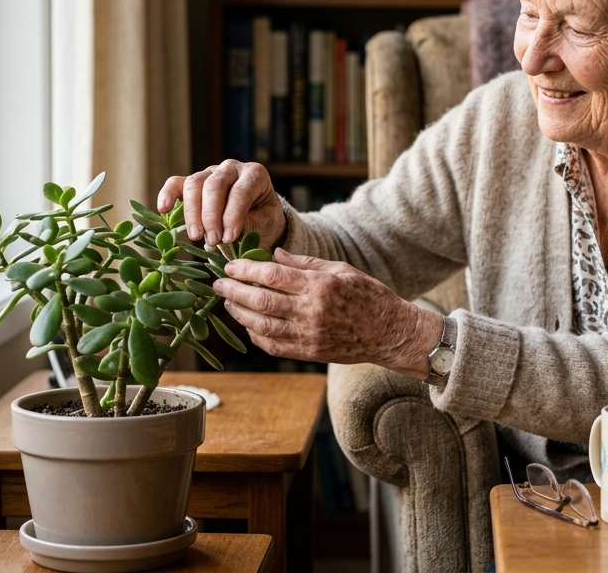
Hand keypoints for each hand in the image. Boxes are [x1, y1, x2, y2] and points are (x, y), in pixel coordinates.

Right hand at [158, 160, 284, 247]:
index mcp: (255, 175)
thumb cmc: (263, 220)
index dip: (232, 215)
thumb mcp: (265, 224)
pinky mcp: (193, 183)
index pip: (240, 191)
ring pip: (194, 184)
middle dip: (211, 215)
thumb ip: (248, 225)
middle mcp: (231, 169)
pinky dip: (168, 194)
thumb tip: (226, 232)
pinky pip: (176, 183)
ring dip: (193, 212)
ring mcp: (210, 173)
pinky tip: (163, 209)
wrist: (259, 219)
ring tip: (196, 236)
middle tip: (212, 240)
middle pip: (214, 185)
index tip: (229, 238)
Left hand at [213, 249, 442, 377]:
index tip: (230, 265)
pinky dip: (255, 334)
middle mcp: (312, 312)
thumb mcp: (340, 269)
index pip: (273, 277)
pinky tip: (247, 323)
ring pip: (262, 326)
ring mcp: (309, 336)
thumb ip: (304, 263)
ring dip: (239, 313)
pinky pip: (273, 345)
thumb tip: (273, 255)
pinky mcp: (309, 353)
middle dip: (234, 291)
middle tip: (218, 283)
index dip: (246, 270)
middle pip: (261, 301)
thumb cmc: (368, 296)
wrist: (389, 333)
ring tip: (228, 302)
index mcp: (320, 287)